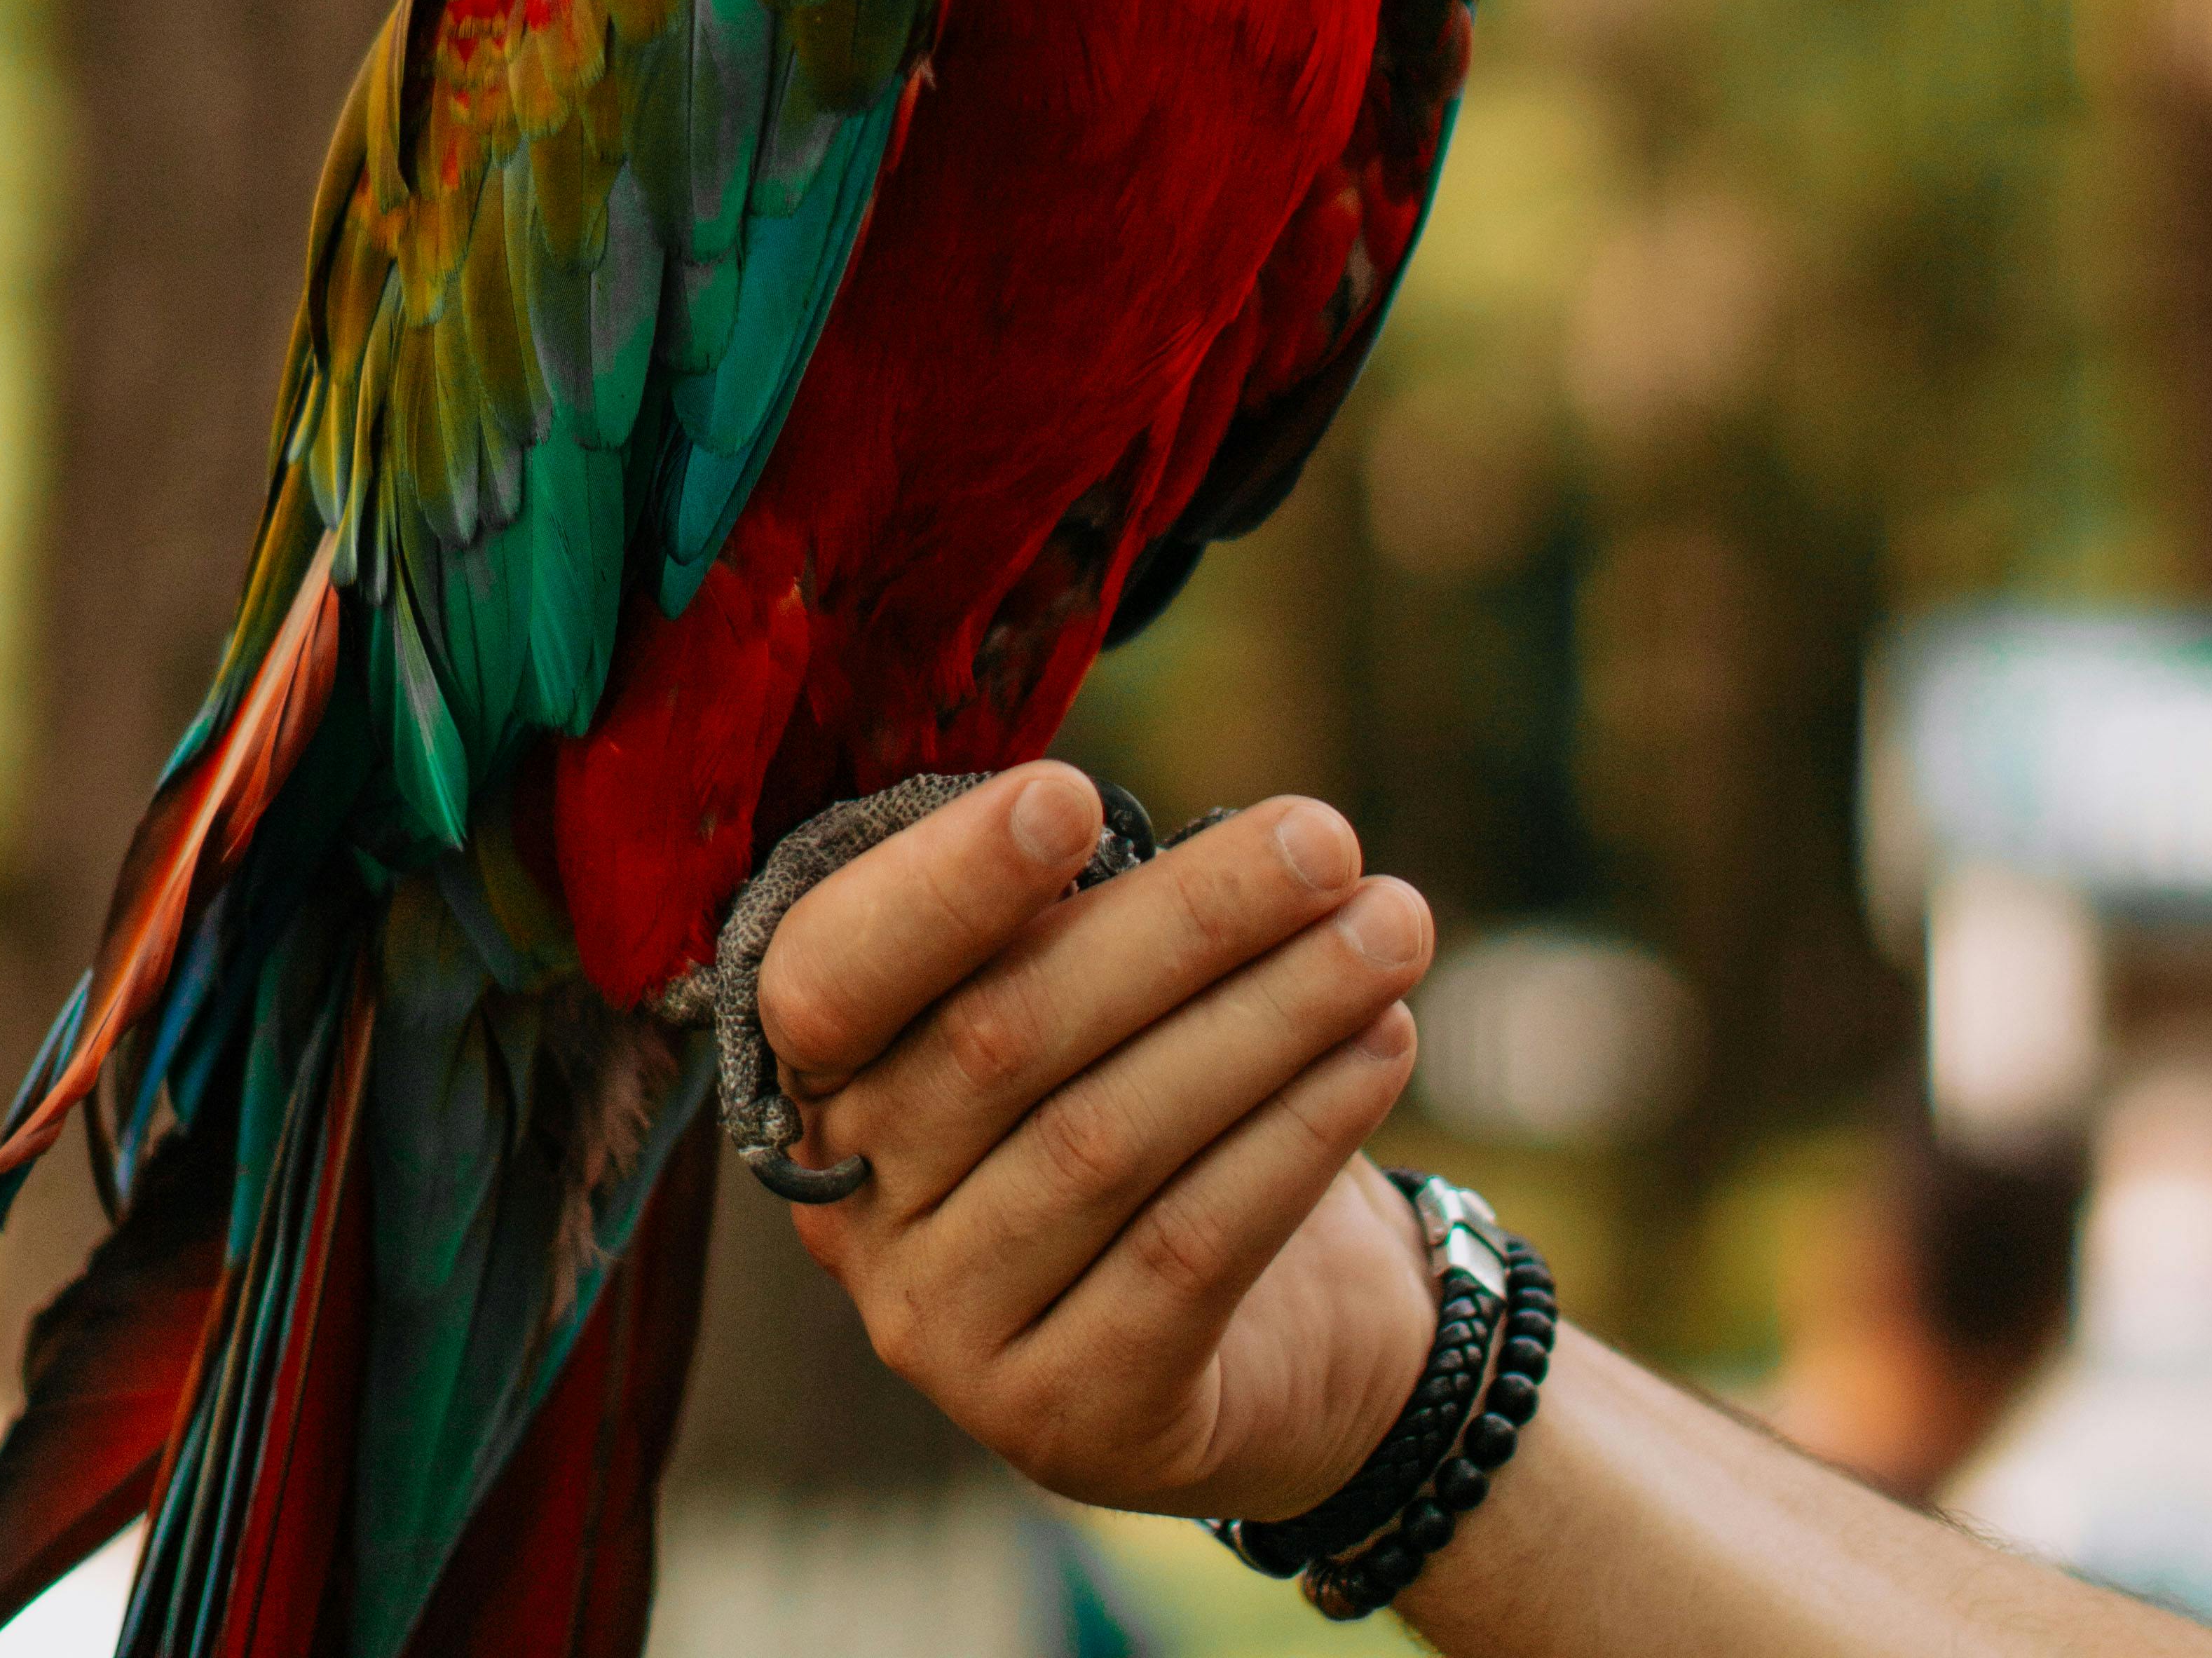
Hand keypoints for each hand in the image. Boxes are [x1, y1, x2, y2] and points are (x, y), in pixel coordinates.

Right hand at [752, 761, 1439, 1519]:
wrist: (1274, 1335)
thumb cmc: (1159, 1096)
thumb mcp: (1099, 993)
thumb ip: (1088, 914)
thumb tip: (1224, 834)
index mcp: (824, 1071)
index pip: (830, 973)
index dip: (942, 886)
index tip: (1070, 793)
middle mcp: (852, 1207)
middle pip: (1002, 1040)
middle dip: (1183, 922)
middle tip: (1323, 840)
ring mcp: (941, 1331)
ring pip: (1104, 1142)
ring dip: (1267, 1017)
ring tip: (1387, 932)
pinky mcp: (1059, 1419)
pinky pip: (1183, 1254)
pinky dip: (1294, 1135)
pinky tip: (1381, 1047)